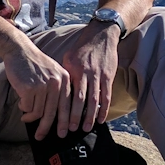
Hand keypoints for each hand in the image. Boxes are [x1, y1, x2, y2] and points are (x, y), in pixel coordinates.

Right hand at [2, 38, 70, 140]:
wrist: (19, 51)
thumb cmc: (35, 65)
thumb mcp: (53, 73)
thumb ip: (58, 90)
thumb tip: (58, 115)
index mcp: (65, 80)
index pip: (67, 106)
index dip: (66, 122)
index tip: (64, 133)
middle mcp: (56, 83)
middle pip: (53, 113)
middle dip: (47, 128)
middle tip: (41, 136)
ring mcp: (43, 85)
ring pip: (38, 112)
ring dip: (30, 117)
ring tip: (26, 117)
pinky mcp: (29, 88)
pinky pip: (27, 107)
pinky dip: (23, 109)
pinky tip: (21, 105)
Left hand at [58, 21, 119, 135]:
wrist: (101, 35)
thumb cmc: (82, 48)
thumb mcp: (69, 58)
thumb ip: (64, 74)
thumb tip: (55, 91)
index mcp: (73, 69)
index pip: (67, 92)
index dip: (63, 108)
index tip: (58, 120)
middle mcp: (85, 73)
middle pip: (80, 99)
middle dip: (75, 116)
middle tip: (71, 129)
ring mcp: (98, 75)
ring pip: (94, 99)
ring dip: (90, 116)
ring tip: (85, 128)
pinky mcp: (108, 76)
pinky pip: (107, 95)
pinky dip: (104, 108)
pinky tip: (101, 119)